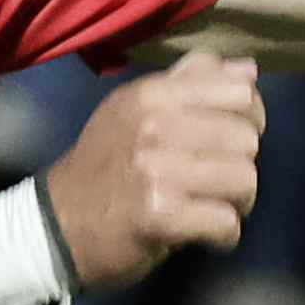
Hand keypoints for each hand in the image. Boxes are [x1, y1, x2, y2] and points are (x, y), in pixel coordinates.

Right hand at [41, 54, 266, 289]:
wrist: (55, 227)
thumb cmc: (106, 165)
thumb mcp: (136, 110)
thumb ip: (192, 83)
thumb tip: (249, 69)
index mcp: (152, 94)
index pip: (240, 90)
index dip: (250, 117)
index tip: (230, 140)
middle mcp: (154, 125)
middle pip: (248, 139)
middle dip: (242, 165)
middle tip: (216, 182)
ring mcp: (156, 170)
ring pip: (245, 180)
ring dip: (237, 203)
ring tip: (211, 207)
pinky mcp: (159, 215)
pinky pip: (226, 222)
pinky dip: (223, 236)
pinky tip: (204, 235)